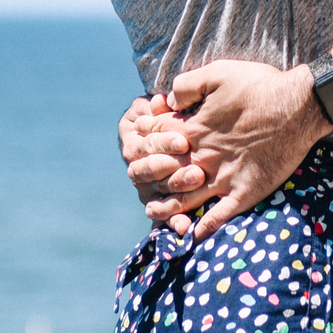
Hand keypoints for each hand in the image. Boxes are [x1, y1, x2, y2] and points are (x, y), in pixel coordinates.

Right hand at [120, 93, 209, 233]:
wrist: (188, 127)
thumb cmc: (176, 112)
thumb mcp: (166, 104)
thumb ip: (161, 105)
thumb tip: (159, 103)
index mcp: (135, 142)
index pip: (145, 146)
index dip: (162, 144)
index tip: (183, 142)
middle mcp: (138, 167)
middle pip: (148, 171)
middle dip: (170, 169)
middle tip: (195, 170)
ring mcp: (149, 188)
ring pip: (156, 194)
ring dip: (176, 194)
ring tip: (197, 191)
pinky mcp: (164, 204)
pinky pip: (165, 216)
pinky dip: (173, 222)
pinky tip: (185, 228)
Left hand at [150, 59, 332, 239]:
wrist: (300, 106)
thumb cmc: (260, 86)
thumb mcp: (218, 73)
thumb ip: (186, 85)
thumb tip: (165, 100)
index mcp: (194, 129)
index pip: (156, 139)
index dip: (143, 140)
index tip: (137, 143)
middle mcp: (203, 157)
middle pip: (164, 173)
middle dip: (146, 176)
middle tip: (136, 179)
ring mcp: (223, 178)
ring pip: (186, 199)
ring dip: (166, 208)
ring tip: (153, 211)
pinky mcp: (245, 192)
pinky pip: (220, 217)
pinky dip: (204, 228)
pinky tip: (193, 235)